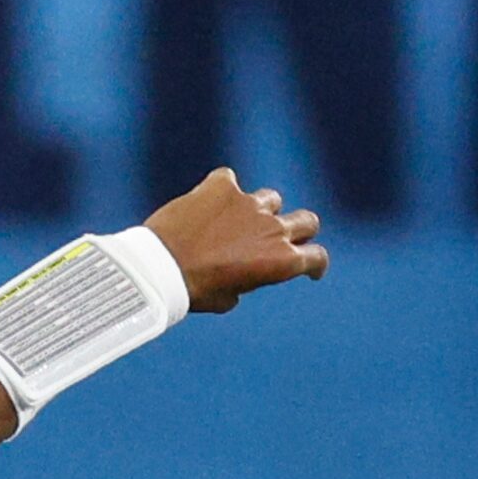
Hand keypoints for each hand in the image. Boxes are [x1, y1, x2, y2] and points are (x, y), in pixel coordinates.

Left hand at [143, 168, 328, 313]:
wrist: (160, 267)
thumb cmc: (194, 291)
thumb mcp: (229, 298)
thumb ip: (248, 280)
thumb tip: (243, 273)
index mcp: (282, 261)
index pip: (316, 256)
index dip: (315, 263)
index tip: (309, 268)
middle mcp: (273, 228)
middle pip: (307, 221)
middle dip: (301, 230)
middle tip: (284, 237)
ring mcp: (249, 203)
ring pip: (271, 199)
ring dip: (262, 209)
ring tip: (238, 220)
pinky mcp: (222, 185)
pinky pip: (229, 180)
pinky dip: (222, 190)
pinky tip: (208, 201)